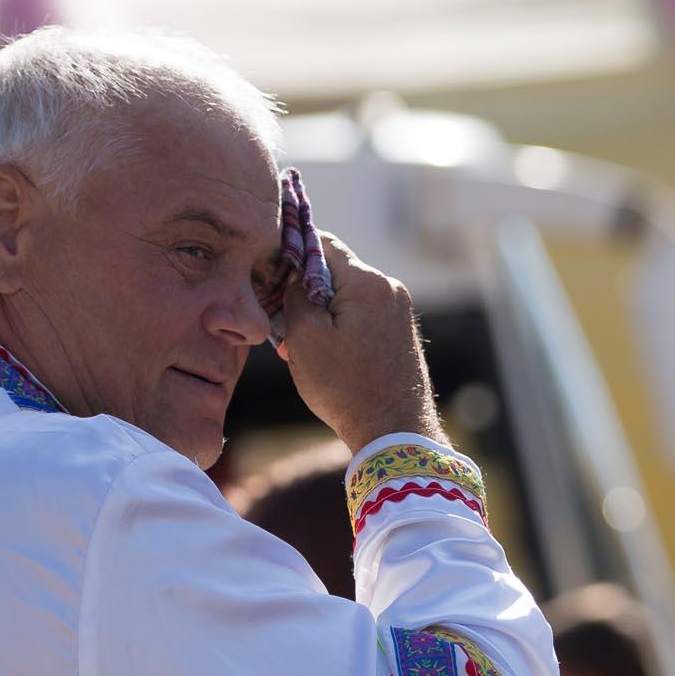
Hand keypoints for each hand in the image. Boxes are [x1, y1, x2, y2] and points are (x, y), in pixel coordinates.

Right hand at [273, 232, 444, 450]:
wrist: (393, 432)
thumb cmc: (345, 387)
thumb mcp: (304, 336)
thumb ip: (295, 292)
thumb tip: (295, 272)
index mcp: (367, 281)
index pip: (322, 244)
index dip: (292, 256)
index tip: (273, 281)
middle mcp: (389, 288)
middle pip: (334, 273)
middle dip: (306, 294)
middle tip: (286, 330)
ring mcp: (399, 311)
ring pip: (346, 298)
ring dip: (321, 316)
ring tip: (305, 351)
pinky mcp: (401, 333)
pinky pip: (361, 318)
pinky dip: (340, 330)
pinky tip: (328, 358)